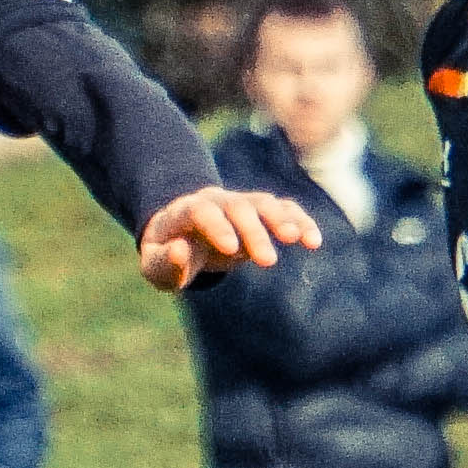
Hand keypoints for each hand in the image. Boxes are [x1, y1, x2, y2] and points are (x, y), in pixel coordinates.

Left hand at [140, 184, 323, 291]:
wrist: (182, 233)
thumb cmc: (166, 255)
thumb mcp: (154, 266)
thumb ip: (164, 262)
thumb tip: (180, 251)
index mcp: (186, 211)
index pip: (203, 211)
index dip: (217, 227)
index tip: (230, 249)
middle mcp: (217, 201)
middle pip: (238, 207)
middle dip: (254, 232)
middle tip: (268, 261)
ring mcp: (241, 204)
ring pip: (264, 203)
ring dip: (282, 219)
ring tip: (298, 240)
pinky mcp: (260, 213)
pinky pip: (284, 211)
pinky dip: (299, 221)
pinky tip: (313, 240)